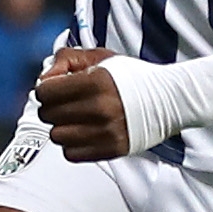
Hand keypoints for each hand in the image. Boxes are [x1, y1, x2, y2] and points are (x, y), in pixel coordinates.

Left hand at [34, 41, 129, 161]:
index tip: (54, 89)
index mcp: (96, 82)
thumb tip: (44, 78)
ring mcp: (106, 132)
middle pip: (47, 115)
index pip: (45, 92)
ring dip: (61, 127)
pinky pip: (71, 154)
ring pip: (56, 136)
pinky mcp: (111, 150)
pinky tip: (83, 133)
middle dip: (52, 107)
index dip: (46, 89)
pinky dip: (72, 145)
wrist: (168, 100)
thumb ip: (67, 60)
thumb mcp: (100, 57)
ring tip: (75, 119)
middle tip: (65, 104)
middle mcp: (100, 108)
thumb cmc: (132, 77)